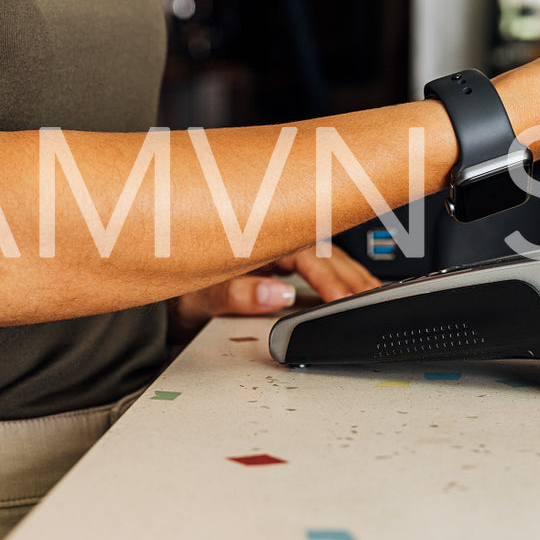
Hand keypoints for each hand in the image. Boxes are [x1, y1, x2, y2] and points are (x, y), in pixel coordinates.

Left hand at [168, 244, 379, 341]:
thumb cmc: (179, 291)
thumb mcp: (201, 296)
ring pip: (328, 255)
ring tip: (375, 297)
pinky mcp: (285, 259)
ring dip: (353, 277)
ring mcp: (281, 246)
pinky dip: (344, 276)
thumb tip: (279, 296)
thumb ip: (238, 295)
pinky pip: (323, 262)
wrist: (164, 295)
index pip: (307, 255)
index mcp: (257, 236)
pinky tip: (358, 286)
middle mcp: (273, 236)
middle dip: (353, 278)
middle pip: (325, 252)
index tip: (346, 300)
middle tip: (375, 304)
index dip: (330, 279)